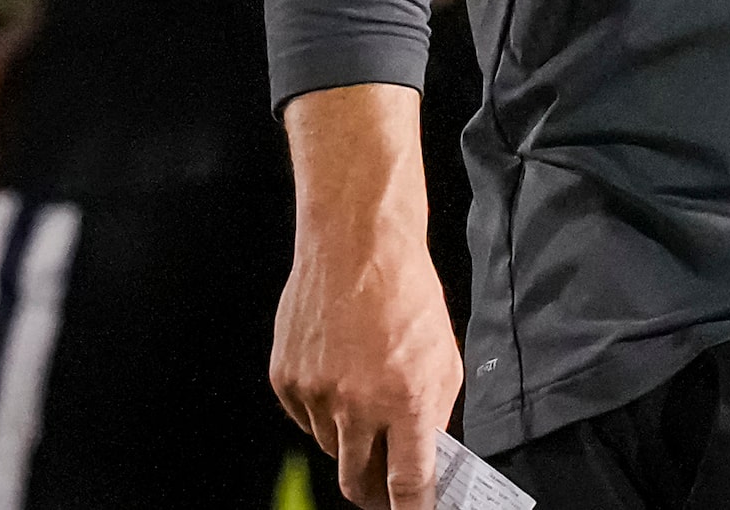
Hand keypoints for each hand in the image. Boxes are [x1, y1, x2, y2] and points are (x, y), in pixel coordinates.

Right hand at [273, 85, 461, 509]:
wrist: (356, 246)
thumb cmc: (406, 292)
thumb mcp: (443, 355)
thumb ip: (435, 411)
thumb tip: (428, 452)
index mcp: (405, 400)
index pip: (408, 482)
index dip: (413, 508)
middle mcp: (356, 405)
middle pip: (358, 482)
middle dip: (374, 491)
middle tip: (386, 485)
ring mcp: (315, 395)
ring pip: (331, 449)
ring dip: (350, 441)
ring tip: (366, 401)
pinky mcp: (286, 380)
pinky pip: (305, 419)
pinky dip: (323, 412)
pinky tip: (339, 377)